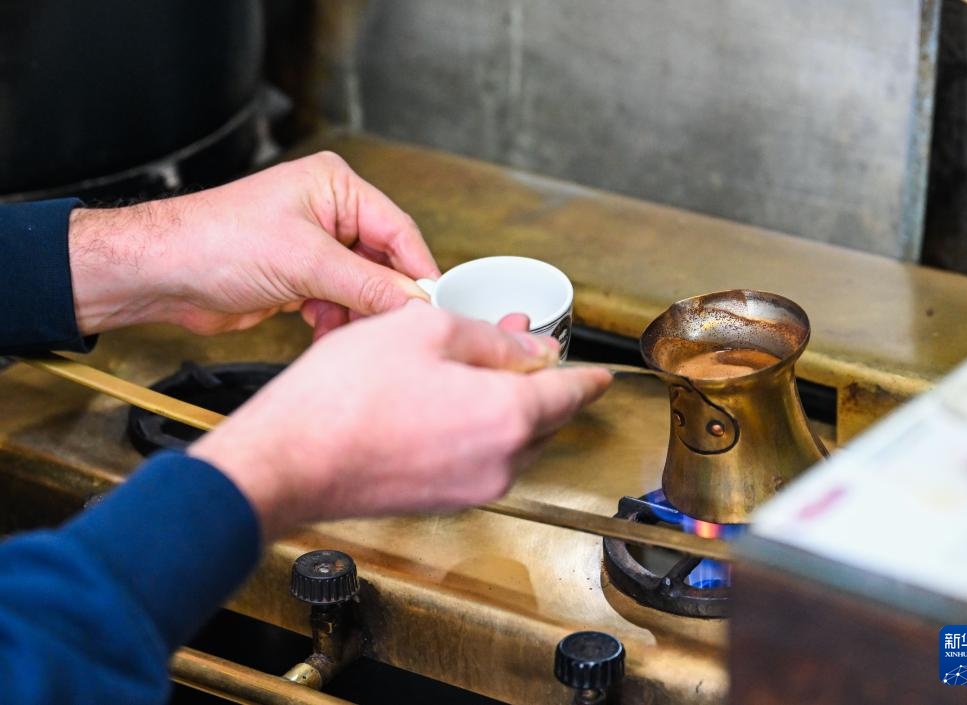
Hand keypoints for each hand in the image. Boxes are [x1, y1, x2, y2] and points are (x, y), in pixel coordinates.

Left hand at [68, 152, 438, 336]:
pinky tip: (320, 329)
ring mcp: (314, 246)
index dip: (417, 271)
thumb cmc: (216, 243)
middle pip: (383, 262)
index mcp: (335, 187)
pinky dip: (335, 320)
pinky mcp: (300, 277)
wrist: (162, 275)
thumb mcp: (306, 263)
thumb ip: (368, 284)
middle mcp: (329, 212)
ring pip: (362, 288)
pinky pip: (338, 302)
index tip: (435, 306)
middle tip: (392, 328)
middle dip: (383, 297)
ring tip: (344, 330)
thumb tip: (414, 303)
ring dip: (356, 313)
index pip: (398, 230)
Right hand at [189, 302, 611, 540]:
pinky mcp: (442, 500)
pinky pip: (479, 457)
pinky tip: (444, 397)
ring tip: (469, 362)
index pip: (571, 392)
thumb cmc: (343, 398)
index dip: (587, 374)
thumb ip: (490, 336)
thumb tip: (528, 345)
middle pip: (544, 416)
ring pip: (510, 438)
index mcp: (508, 416)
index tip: (598, 371)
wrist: (287, 463)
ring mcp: (471, 488)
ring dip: (504, 401)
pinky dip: (476, 426)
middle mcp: (500, 463)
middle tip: (517, 342)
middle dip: (537, 378)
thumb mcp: (424, 331)